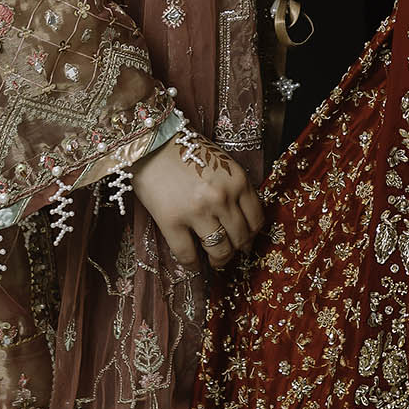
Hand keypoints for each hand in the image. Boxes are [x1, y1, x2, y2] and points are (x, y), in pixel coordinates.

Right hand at [131, 131, 264, 270]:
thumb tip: (242, 222)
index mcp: (238, 181)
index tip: (247, 240)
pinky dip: (192, 264)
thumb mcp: (223, 164)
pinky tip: (193, 264)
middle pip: (241, 237)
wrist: (152, 144)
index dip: (253, 234)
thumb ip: (235, 189)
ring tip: (215, 261)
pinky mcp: (171, 221)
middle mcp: (222, 198)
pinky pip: (188, 254)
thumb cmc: (188, 152)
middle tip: (231, 253)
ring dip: (219, 260)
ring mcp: (197, 211)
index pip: (257, 219)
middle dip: (238, 250)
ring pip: (219, 250)